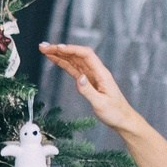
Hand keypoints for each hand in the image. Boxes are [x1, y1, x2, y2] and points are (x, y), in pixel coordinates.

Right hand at [38, 43, 166, 166]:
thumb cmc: (115, 113)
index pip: (85, 55)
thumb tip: (79, 77)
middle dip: (60, 49)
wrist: (123, 120)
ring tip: (45, 50)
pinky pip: (74, 69)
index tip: (57, 48)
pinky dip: (64, 64)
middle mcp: (96, 71)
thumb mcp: (100, 104)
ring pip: (74, 61)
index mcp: (101, 73)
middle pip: (77, 55)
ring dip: (60, 54)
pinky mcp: (87, 82)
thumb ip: (88, 91)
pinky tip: (55, 60)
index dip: (71, 49)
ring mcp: (91, 76)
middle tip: (43, 46)